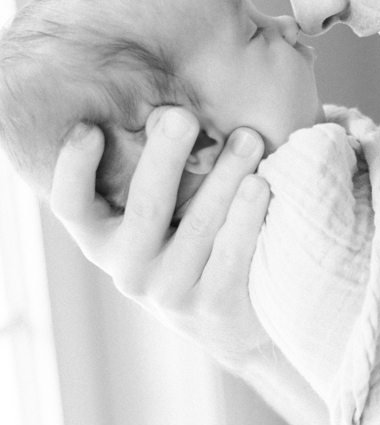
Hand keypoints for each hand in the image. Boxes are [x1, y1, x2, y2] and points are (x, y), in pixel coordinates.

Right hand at [49, 105, 271, 365]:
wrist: (236, 323)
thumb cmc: (196, 244)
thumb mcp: (163, 215)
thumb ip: (159, 171)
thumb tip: (172, 102)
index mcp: (104, 238)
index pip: (73, 205)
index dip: (73, 169)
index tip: (89, 128)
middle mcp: (129, 268)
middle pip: (144, 207)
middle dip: (163, 158)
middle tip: (180, 115)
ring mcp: (171, 291)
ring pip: (197, 227)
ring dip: (223, 178)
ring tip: (247, 139)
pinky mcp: (214, 306)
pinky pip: (232, 256)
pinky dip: (247, 217)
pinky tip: (262, 185)